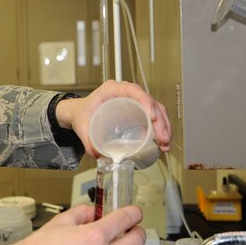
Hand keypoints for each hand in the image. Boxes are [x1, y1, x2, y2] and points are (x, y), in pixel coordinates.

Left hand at [55, 80, 171, 156]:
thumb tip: (98, 155)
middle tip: (163, 139)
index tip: (152, 117)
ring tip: (165, 143)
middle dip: (160, 120)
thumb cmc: (82, 112)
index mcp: (112, 89)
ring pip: (156, 109)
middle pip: (150, 102)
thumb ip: (87, 140)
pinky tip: (163, 142)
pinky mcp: (138, 110)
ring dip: (164, 126)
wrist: (80, 112)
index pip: (134, 90)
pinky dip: (161, 128)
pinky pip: (154, 116)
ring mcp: (134, 101)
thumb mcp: (81, 125)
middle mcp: (126, 92)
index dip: (146, 101)